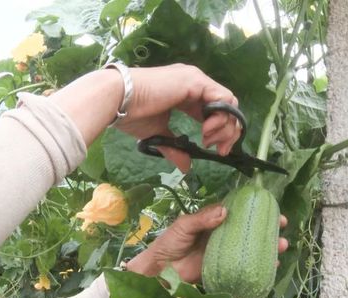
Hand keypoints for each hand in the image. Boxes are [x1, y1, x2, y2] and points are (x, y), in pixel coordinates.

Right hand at [52, 64, 240, 172]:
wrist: (118, 100)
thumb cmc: (133, 114)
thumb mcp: (158, 134)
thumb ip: (174, 147)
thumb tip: (186, 167)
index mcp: (186, 93)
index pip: (215, 110)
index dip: (220, 132)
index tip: (216, 150)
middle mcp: (194, 84)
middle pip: (227, 106)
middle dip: (228, 131)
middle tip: (220, 150)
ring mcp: (196, 80)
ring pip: (229, 102)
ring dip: (225, 126)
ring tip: (208, 140)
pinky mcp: (195, 81)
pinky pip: (223, 98)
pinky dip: (221, 116)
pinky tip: (206, 130)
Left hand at [126, 204, 288, 282]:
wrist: (159, 270)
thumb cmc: (170, 242)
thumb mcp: (185, 225)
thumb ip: (203, 218)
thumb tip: (225, 211)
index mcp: (214, 221)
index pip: (239, 213)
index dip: (255, 211)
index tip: (272, 209)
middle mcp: (223, 236)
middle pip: (249, 231)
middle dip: (268, 230)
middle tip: (283, 228)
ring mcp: (225, 254)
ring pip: (250, 249)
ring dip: (267, 248)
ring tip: (282, 247)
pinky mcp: (223, 270)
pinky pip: (243, 268)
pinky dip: (257, 268)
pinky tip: (271, 267)